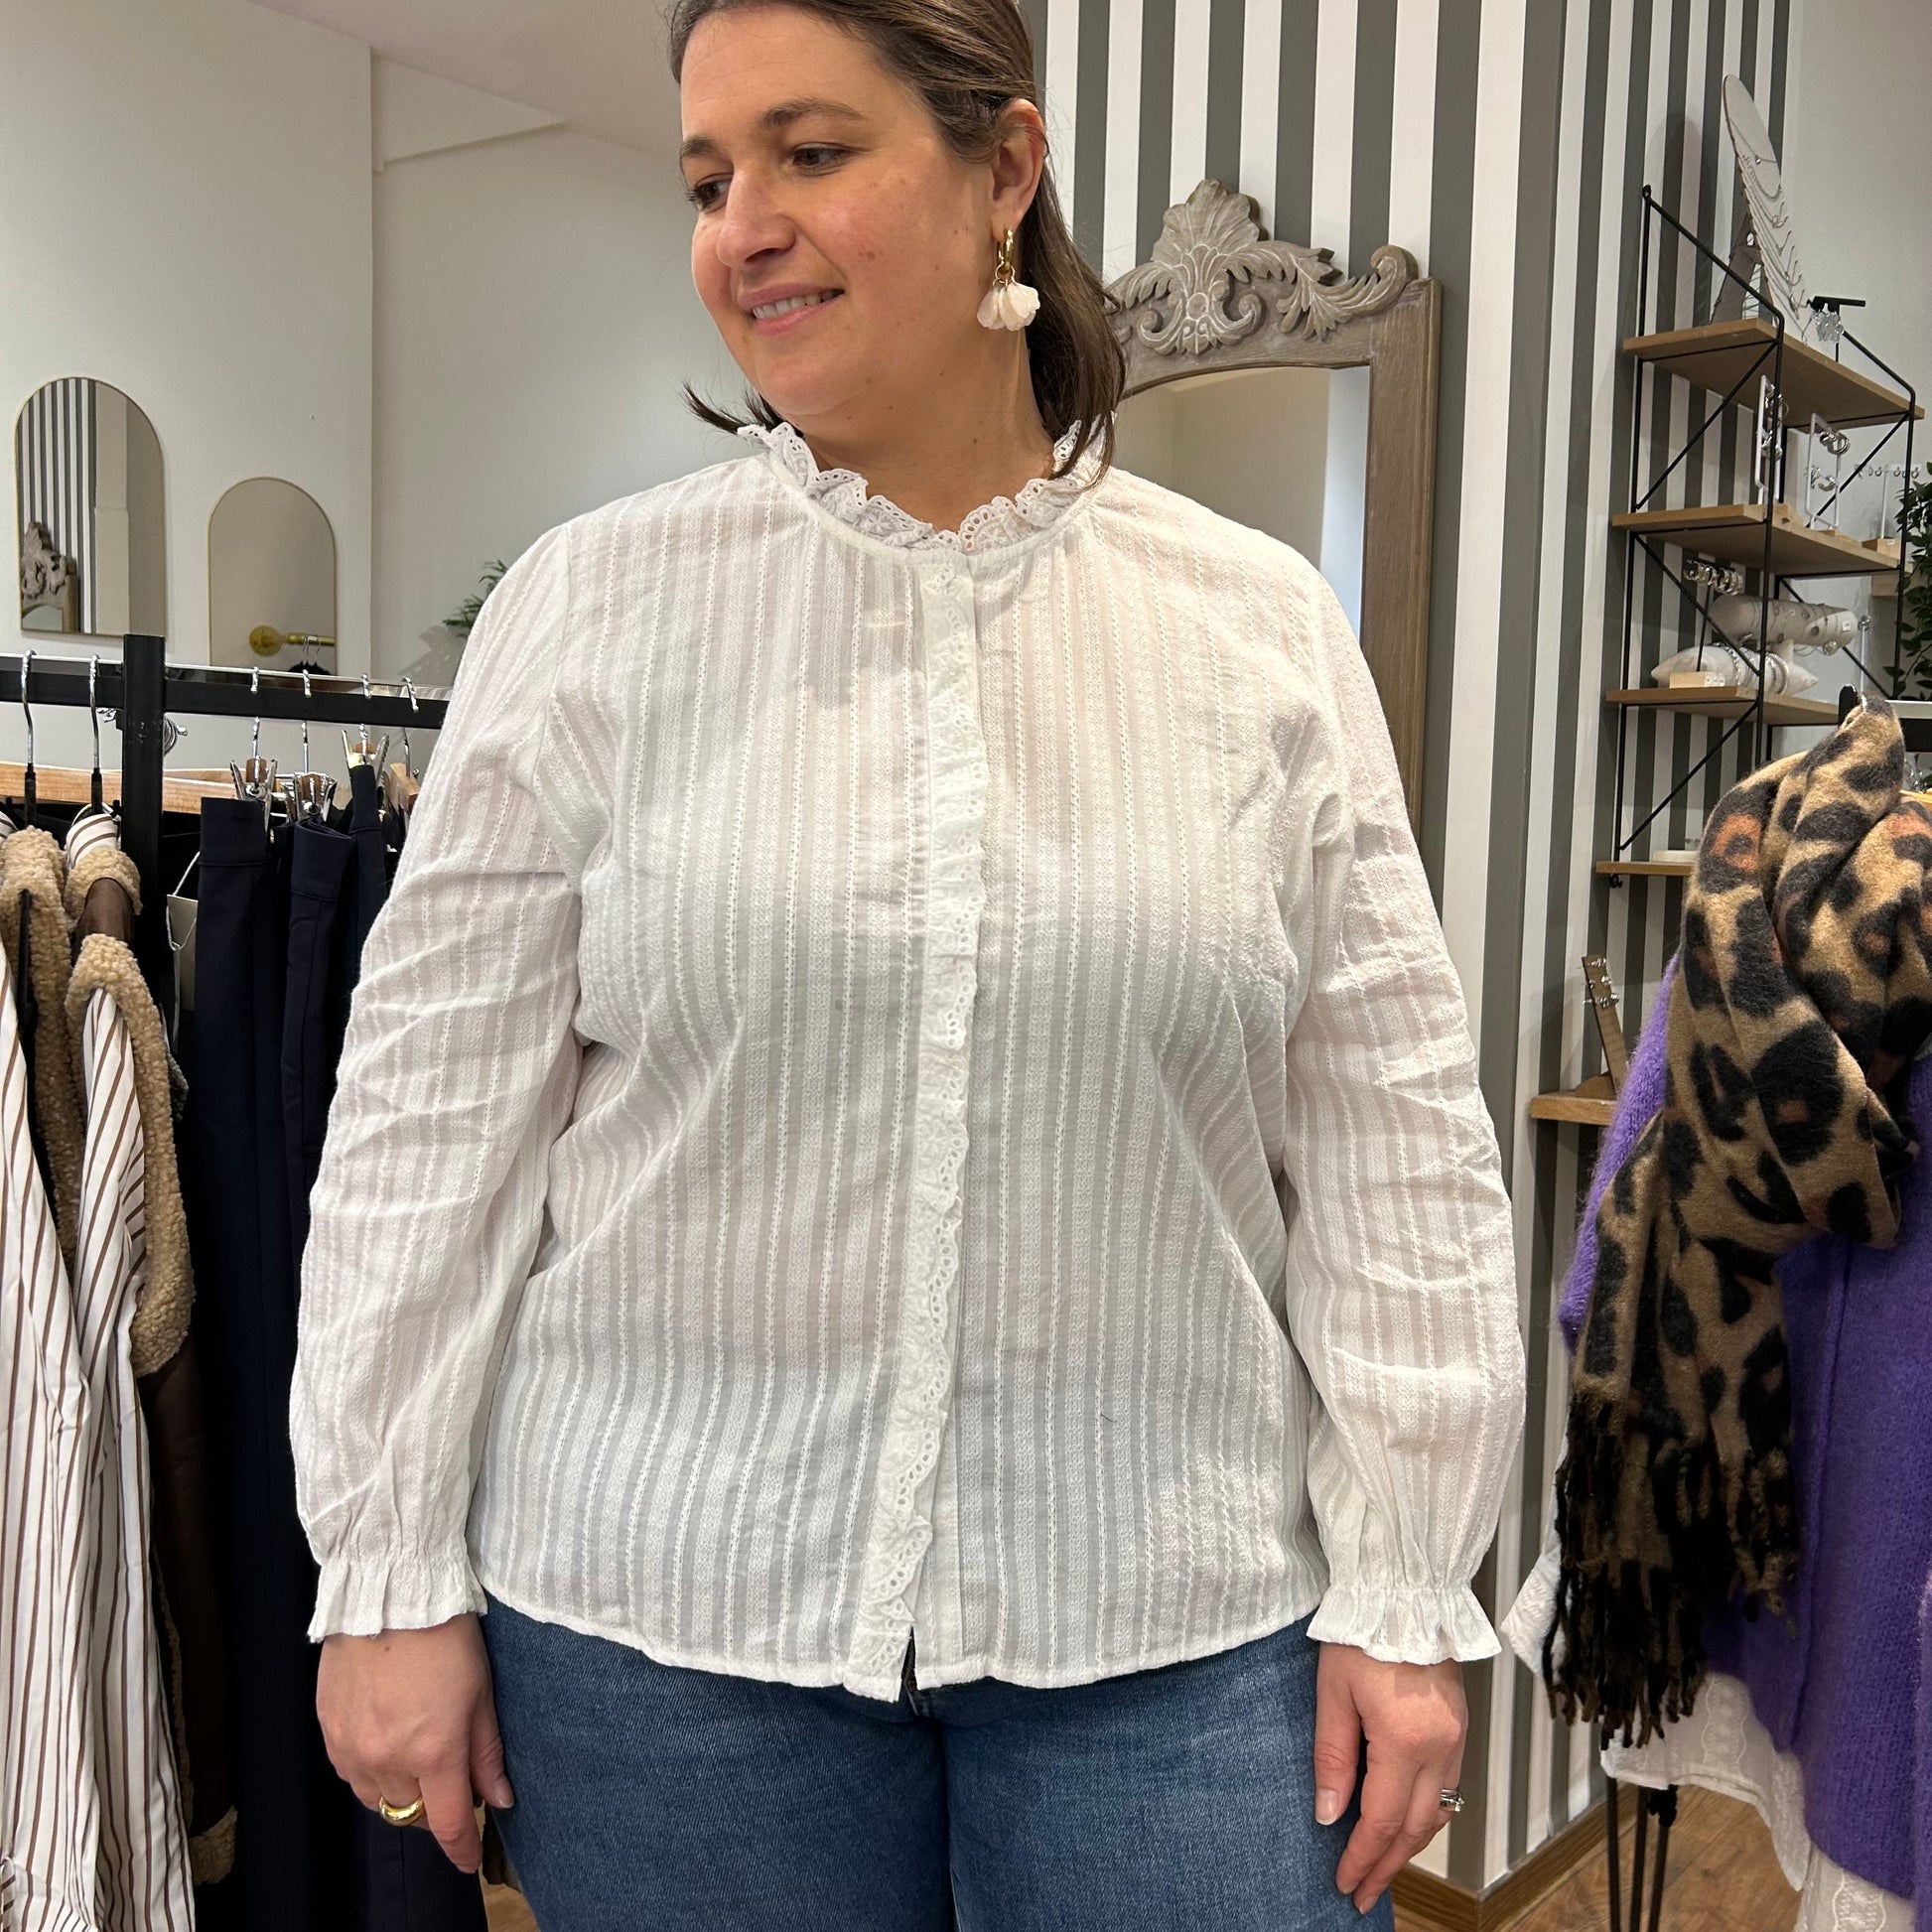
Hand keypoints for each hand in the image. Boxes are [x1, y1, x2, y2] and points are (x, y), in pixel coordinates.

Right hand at [317, 1614, 512, 1871]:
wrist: (391, 1593)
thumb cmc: (446, 1636)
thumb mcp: (482, 1692)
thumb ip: (487, 1753)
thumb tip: (499, 1798)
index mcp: (434, 1751)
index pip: (448, 1824)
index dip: (462, 1849)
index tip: (469, 1859)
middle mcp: (388, 1759)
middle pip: (412, 1815)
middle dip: (435, 1807)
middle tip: (451, 1780)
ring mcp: (353, 1748)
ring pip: (378, 1800)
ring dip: (401, 1792)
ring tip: (418, 1756)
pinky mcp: (328, 1731)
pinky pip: (351, 1775)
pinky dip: (371, 1772)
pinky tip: (387, 1743)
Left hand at [1313, 1642, 1467, 1914]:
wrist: (1403, 1591)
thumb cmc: (1361, 1633)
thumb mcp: (1332, 1694)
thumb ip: (1333, 1757)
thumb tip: (1328, 1815)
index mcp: (1404, 1740)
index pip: (1381, 1820)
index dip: (1361, 1857)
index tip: (1344, 1882)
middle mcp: (1440, 1747)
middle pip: (1414, 1828)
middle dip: (1386, 1865)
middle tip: (1362, 1892)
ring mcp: (1456, 1738)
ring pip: (1437, 1813)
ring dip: (1408, 1844)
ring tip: (1380, 1866)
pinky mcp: (1460, 1727)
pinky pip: (1448, 1788)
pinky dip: (1426, 1815)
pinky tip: (1405, 1823)